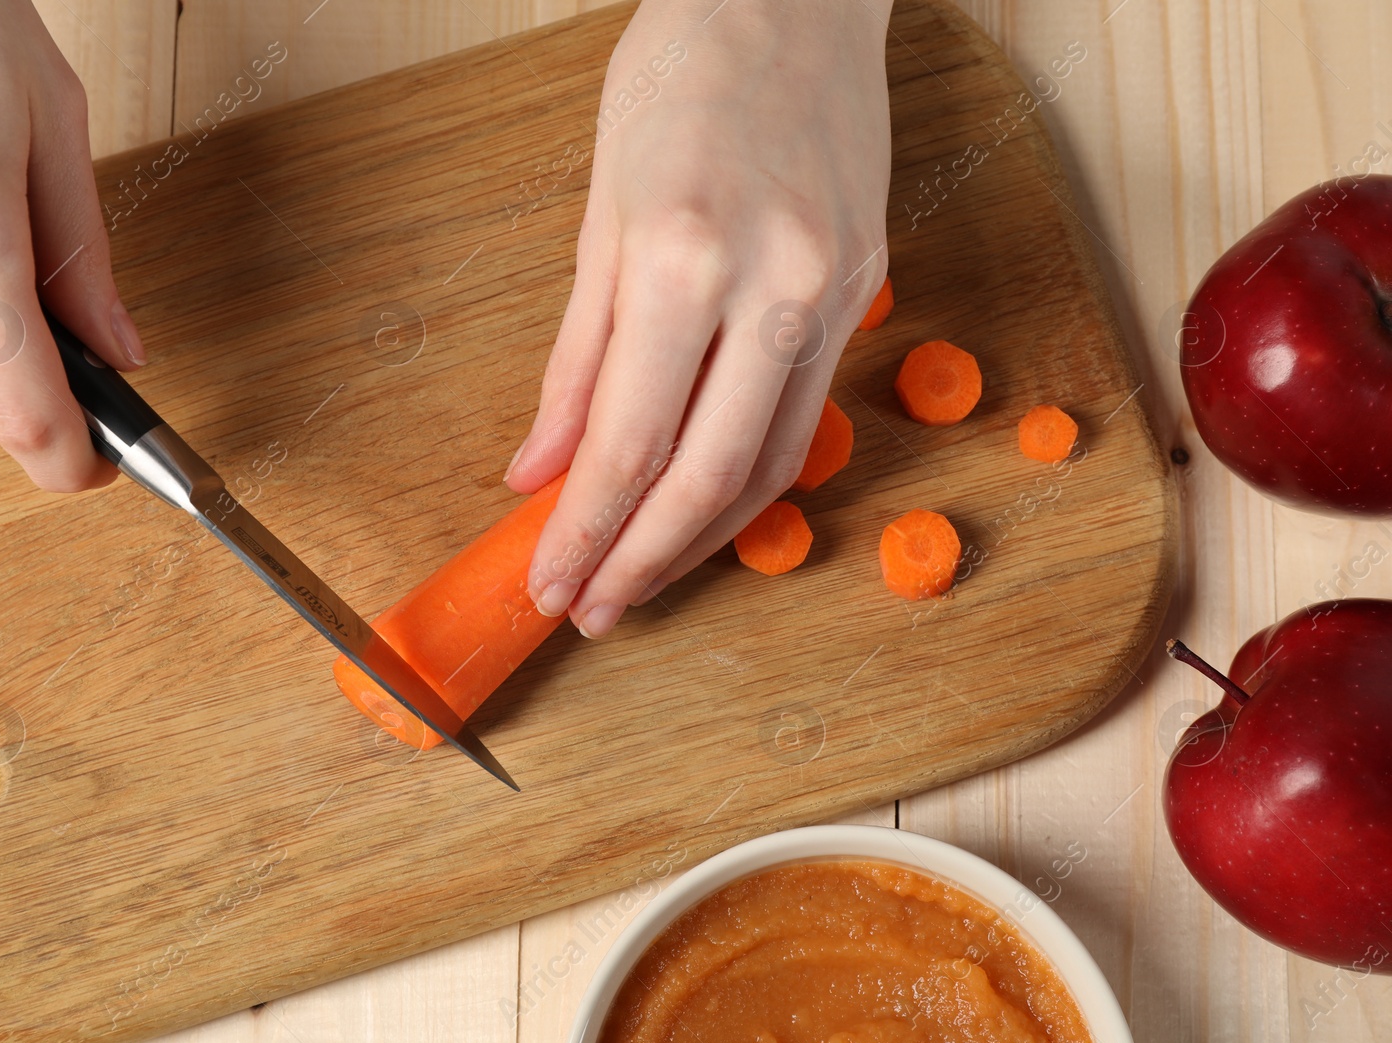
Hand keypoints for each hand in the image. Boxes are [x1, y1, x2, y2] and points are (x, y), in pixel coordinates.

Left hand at [506, 0, 891, 636]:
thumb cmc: (681, 76)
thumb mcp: (600, 210)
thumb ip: (576, 354)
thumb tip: (538, 465)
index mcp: (680, 254)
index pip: (625, 439)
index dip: (585, 530)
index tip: (550, 583)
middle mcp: (768, 284)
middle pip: (706, 474)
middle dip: (642, 560)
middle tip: (594, 608)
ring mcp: (828, 291)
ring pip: (770, 462)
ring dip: (703, 539)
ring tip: (644, 578)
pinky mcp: (862, 293)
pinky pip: (807, 417)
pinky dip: (754, 480)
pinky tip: (710, 509)